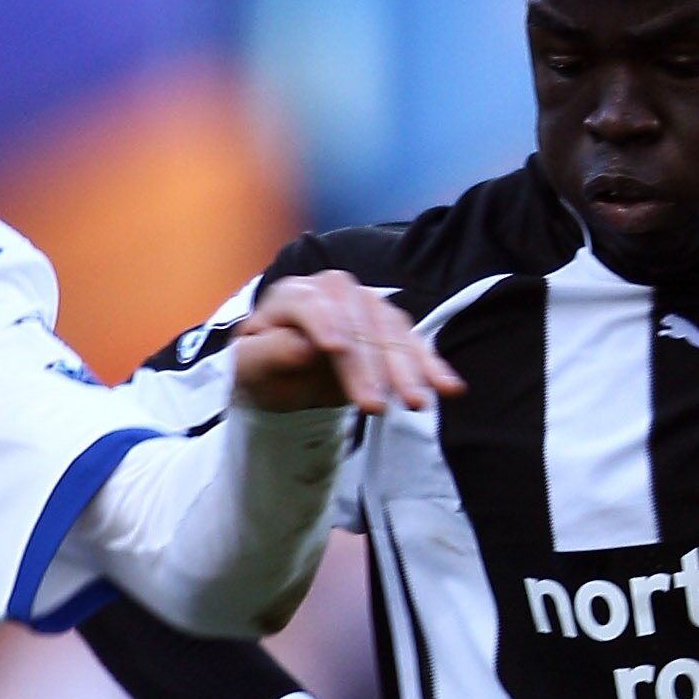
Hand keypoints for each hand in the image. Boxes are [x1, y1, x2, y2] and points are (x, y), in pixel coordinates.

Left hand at [228, 273, 462, 416]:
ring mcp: (365, 306)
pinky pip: (413, 344)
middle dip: (369, 365)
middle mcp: (333, 291)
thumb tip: (301, 347)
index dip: (324, 324)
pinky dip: (431, 366)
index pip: (310, 305)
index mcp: (292, 295)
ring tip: (416, 404)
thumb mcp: (249, 367)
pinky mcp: (388, 327)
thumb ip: (269, 353)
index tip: (336, 350)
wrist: (283, 377)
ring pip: (391, 332)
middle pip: (356, 323)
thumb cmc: (262, 370)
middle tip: (373, 407)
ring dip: (407, 369)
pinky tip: (448, 387)